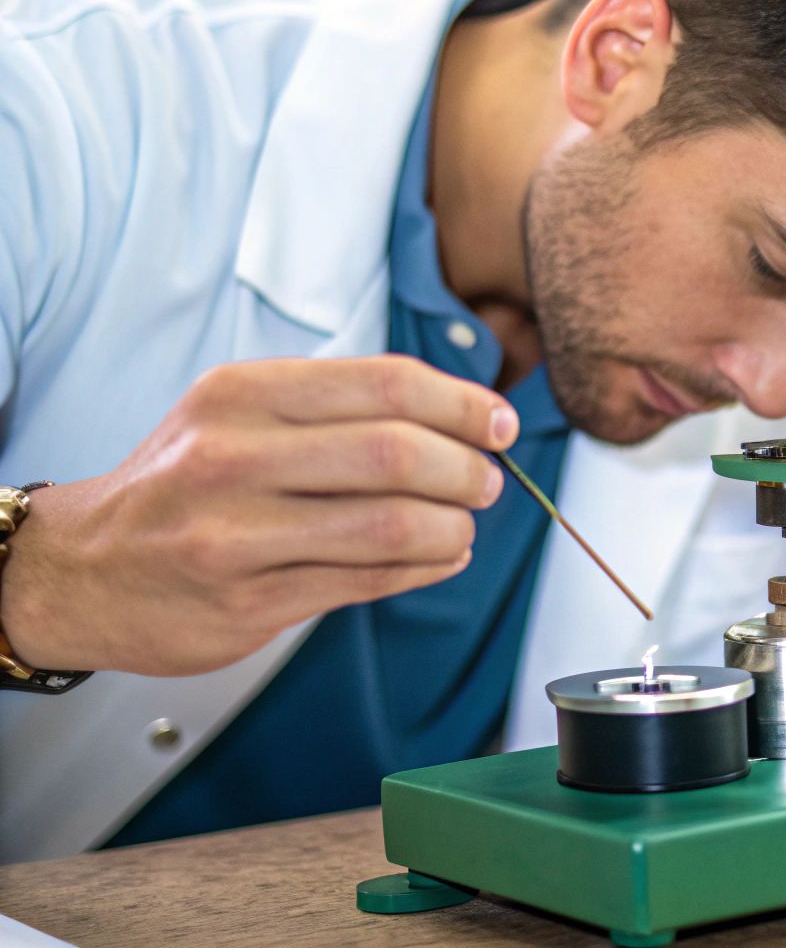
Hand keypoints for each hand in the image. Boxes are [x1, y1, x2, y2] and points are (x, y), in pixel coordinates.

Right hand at [0, 355, 518, 675]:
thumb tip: (462, 415)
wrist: (82, 568)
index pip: (386, 385)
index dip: (462, 405)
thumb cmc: (182, 484)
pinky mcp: (248, 604)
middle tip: (487, 482)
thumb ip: (337, 407)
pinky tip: (440, 557)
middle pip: (397, 455)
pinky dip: (426, 569)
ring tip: (463, 527)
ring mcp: (236, 536)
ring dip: (453, 528)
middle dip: (467, 471)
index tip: (498, 424)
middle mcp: (234, 459)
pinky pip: (369, 583)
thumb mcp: (237, 414)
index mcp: (242, 395)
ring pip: (391, 527)